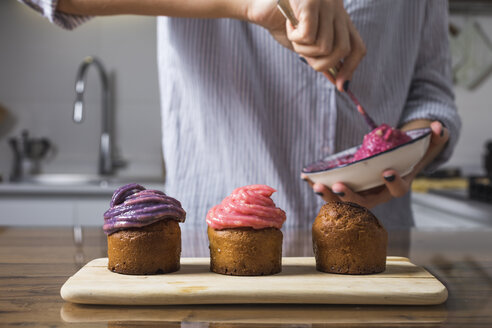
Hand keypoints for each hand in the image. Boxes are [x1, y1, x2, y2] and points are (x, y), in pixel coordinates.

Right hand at [247, 0, 365, 90]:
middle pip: (343, 50)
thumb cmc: (280, 23)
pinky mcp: (311, 2)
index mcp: (339, 17)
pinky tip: (289, 26)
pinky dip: (296, 38)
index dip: (350, 68)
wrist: (259, 3)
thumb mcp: (305, 44)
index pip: (357, 47)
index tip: (341, 86)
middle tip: (303, 54)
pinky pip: (309, 36)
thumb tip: (339, 82)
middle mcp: (337, 8)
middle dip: (321, 63)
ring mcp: (326, 3)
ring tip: (294, 36)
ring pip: (324, 46)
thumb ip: (322, 57)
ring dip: (303, 49)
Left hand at [302, 121, 448, 207]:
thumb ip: (435, 138)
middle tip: (340, 187)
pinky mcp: (347, 192)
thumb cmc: (407, 157)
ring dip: (330, 196)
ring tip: (317, 187)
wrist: (390, 165)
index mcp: (396, 186)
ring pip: (344, 203)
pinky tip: (307, 179)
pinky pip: (332, 194)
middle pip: (364, 203)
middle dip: (351, 197)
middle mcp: (377, 196)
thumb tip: (439, 127)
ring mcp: (360, 196)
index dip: (392, 182)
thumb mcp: (422, 148)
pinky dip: (320, 188)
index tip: (386, 170)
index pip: (397, 190)